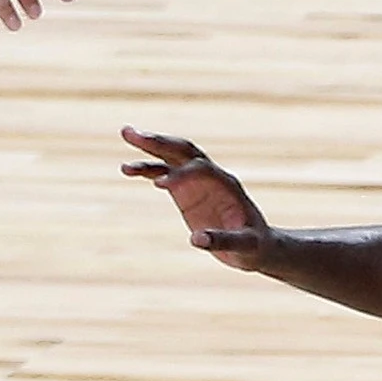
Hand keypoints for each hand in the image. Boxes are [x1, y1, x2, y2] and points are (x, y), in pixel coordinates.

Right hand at [120, 128, 275, 268]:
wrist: (255, 246)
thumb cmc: (253, 246)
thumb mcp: (245, 247)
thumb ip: (223, 242)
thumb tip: (196, 240)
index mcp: (228, 185)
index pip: (202, 169)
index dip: (181, 174)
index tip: (159, 186)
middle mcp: (212, 177)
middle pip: (185, 151)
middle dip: (160, 142)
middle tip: (131, 134)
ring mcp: (198, 181)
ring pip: (172, 157)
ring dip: (150, 147)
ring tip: (126, 135)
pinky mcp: (187, 191)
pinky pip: (165, 174)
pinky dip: (148, 169)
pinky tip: (128, 169)